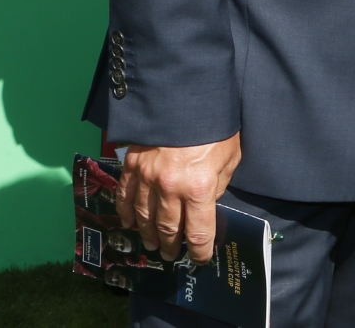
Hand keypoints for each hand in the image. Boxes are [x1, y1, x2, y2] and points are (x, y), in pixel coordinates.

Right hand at [113, 134, 241, 263]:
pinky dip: (125, 213)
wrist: (187, 95)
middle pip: (168, 228)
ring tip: (150, 244)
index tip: (199, 258)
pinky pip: (125, 196)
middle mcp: (170, 188)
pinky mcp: (132, 165)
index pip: (198, 231)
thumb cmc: (215, 125)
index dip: (199, 250)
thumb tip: (207, 201)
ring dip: (147, 234)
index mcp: (198, 187)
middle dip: (170, 245)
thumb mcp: (230, 156)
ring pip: (144, 217)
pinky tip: (129, 222)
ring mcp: (147, 177)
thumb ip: (219, 183)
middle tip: (170, 255)